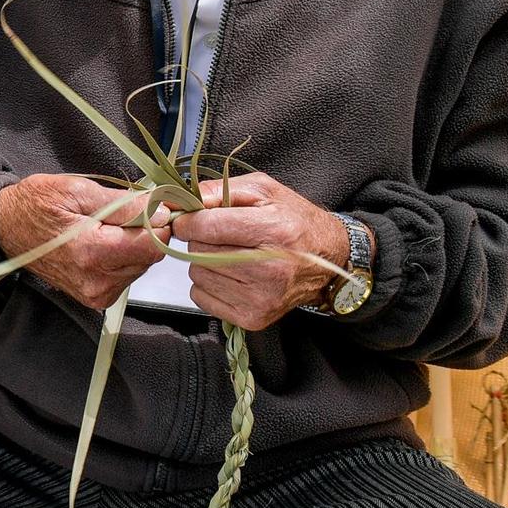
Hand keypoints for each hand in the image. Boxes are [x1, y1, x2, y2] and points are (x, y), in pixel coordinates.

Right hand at [0, 174, 171, 310]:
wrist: (5, 228)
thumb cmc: (35, 204)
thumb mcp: (76, 190)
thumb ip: (122, 204)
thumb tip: (160, 210)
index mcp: (91, 253)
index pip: (153, 244)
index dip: (157, 220)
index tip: (148, 204)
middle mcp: (96, 281)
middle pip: (150, 256)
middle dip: (145, 231)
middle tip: (119, 212)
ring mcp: (95, 293)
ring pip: (141, 265)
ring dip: (133, 244)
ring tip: (105, 227)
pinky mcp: (95, 297)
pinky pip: (127, 275)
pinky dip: (122, 257)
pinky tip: (101, 243)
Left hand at [170, 173, 348, 330]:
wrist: (328, 261)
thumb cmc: (294, 221)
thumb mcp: (263, 190)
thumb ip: (219, 190)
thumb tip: (180, 201)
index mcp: (275, 231)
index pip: (206, 227)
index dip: (189, 220)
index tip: (189, 218)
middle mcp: (270, 269)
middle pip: (199, 251)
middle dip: (201, 239)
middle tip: (223, 236)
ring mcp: (261, 298)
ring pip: (197, 274)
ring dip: (205, 262)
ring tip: (233, 255)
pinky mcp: (253, 318)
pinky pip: (201, 297)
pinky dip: (209, 284)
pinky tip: (233, 275)